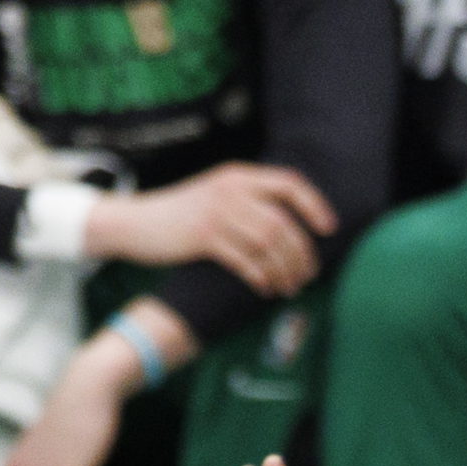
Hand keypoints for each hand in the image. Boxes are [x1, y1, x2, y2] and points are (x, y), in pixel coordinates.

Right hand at [90, 164, 334, 298]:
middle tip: (308, 275)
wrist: (137, 222)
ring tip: (290, 287)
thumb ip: (248, 203)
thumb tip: (288, 228)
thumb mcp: (217, 197)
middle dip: (301, 253)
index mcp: (239, 176)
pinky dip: (260, 277)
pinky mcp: (203, 237)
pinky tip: (265, 289)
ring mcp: (216, 212)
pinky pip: (244, 260)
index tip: (329, 229)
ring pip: (267, 244)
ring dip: (284, 270)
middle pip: (283, 222)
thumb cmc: (182, 217)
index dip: (314, 205)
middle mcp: (231, 189)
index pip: (289, 183)